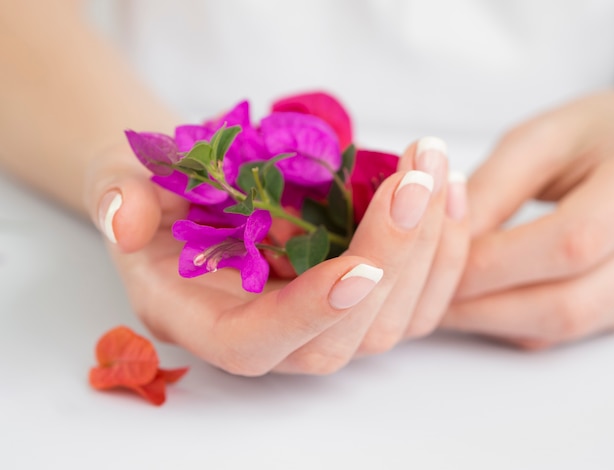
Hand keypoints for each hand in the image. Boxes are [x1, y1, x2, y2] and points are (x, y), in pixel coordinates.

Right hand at [85, 137, 468, 374]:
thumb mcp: (120, 181)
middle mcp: (271, 334)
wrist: (197, 185)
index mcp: (204, 320)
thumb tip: (127, 215)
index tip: (357, 268)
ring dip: (428, 250)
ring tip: (435, 169)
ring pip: (393, 321)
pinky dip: (442, 250)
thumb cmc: (157, 188)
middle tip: (415, 180)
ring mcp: (322, 321)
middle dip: (388, 260)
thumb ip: (117, 198)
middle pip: (343, 338)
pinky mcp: (361, 298)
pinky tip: (446, 189)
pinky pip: (417, 297)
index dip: (307, 316)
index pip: (255, 345)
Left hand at [443, 89, 613, 348]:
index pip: (567, 243)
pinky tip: (480, 298)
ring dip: (492, 319)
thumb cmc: (601, 133)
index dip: (489, 260)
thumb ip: (491, 188)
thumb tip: (436, 240)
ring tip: (443, 296)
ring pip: (563, 327)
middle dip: (481, 303)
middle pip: (565, 304)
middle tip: (425, 291)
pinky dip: (513, 320)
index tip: (429, 260)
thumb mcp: (542, 141)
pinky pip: (565, 331)